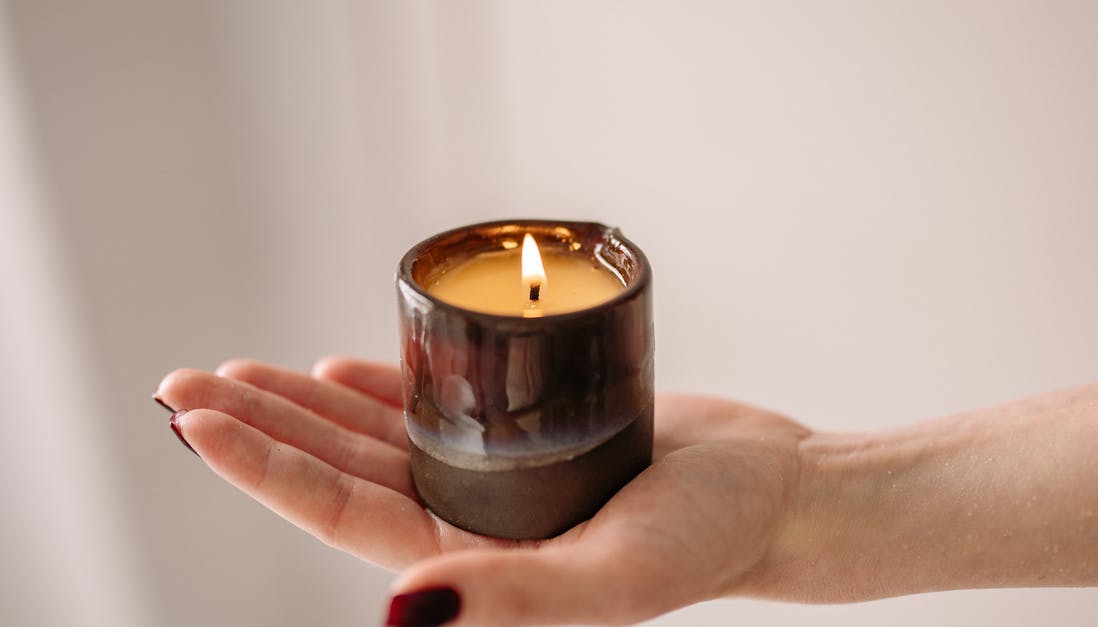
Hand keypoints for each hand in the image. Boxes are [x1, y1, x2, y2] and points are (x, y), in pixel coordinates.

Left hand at [155, 358, 812, 625]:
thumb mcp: (614, 578)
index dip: (265, 469)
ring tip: (240, 370)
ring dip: (305, 403)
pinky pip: (432, 410)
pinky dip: (379, 388)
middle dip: (262, 428)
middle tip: (188, 384)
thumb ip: (514, 601)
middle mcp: (467, 521)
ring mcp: (490, 478)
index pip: (341, 513)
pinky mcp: (522, 434)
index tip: (200, 420)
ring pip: (373, 435)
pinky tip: (338, 365)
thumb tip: (404, 611)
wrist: (772, 490)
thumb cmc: (710, 536)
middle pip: (338, 469)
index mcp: (470, 563)